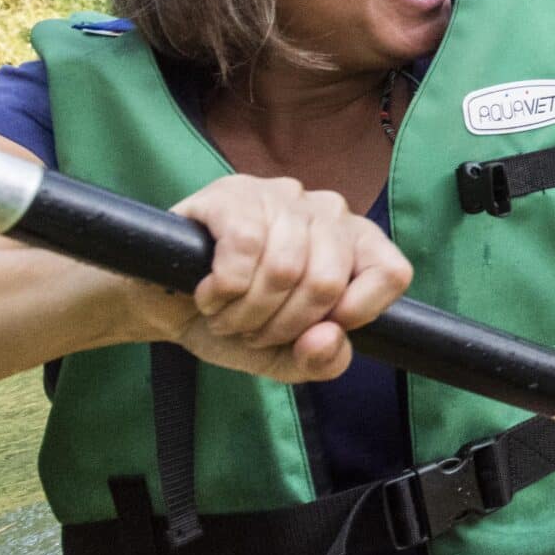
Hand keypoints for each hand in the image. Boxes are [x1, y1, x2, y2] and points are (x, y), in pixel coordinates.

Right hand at [126, 174, 411, 381]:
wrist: (163, 306)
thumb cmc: (235, 321)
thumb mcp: (284, 357)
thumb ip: (322, 361)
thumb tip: (328, 337)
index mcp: (354, 244)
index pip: (391, 273)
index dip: (354, 313)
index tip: (314, 332)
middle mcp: (327, 211)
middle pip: (328, 280)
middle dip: (281, 326)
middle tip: (250, 330)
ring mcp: (281, 196)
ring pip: (284, 268)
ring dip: (244, 313)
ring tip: (226, 314)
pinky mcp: (233, 193)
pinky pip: (244, 247)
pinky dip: (221, 289)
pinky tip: (207, 293)